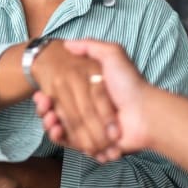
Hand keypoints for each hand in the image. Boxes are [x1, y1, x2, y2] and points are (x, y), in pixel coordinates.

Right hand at [35, 40, 150, 155]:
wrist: (145, 113)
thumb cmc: (129, 83)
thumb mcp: (112, 55)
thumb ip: (91, 46)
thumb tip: (68, 43)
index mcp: (89, 93)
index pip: (61, 95)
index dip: (48, 96)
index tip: (42, 93)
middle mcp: (88, 110)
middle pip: (57, 112)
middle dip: (45, 110)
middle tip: (42, 104)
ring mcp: (90, 128)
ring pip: (60, 128)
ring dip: (50, 123)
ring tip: (49, 118)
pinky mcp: (92, 144)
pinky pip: (70, 144)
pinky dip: (60, 138)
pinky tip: (56, 128)